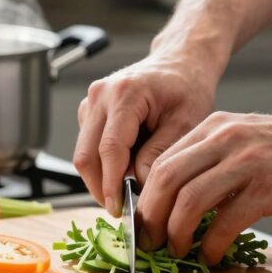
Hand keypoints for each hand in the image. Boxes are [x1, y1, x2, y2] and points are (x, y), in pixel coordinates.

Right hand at [74, 54, 217, 216]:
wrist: (180, 62)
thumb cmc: (188, 88)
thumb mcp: (186, 123)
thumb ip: (160, 154)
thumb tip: (138, 186)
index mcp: (125, 94)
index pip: (109, 149)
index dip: (111, 184)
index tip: (118, 209)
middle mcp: (100, 95)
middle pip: (86, 155)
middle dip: (100, 187)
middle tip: (122, 210)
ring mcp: (90, 102)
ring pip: (83, 153)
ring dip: (101, 177)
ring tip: (128, 190)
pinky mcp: (89, 111)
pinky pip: (88, 146)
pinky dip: (103, 164)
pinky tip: (127, 168)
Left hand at [136, 111, 271, 263]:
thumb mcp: (244, 140)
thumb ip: (211, 161)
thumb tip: (177, 200)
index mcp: (214, 127)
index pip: (162, 161)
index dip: (145, 196)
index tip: (143, 222)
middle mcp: (226, 138)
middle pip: (166, 179)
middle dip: (151, 216)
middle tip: (151, 241)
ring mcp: (248, 162)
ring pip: (190, 200)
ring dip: (176, 232)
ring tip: (177, 250)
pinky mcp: (271, 187)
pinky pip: (227, 221)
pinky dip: (211, 244)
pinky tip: (211, 255)